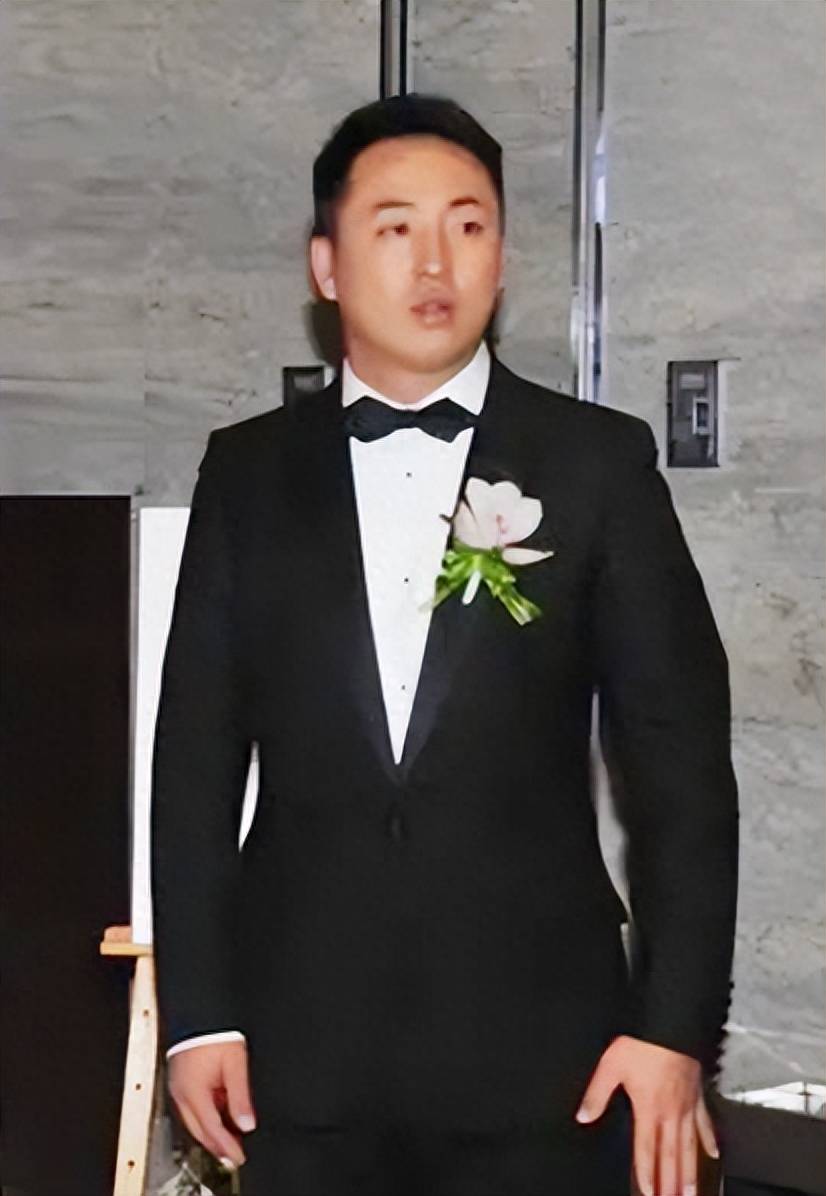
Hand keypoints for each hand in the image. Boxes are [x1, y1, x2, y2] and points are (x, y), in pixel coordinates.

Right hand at [167, 1041, 256, 1171]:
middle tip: (235, 1153)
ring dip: (212, 1131)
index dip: (226, 1145)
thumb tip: (246, 1122)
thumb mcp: (235, 1063)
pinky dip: (207, 1116)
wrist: (200, 1014)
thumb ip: (240, 1095)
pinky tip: (220, 1117)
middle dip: (217, 1144)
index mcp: (193, 1091)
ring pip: (195, 1121)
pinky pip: (193, 1107)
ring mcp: (179, 1087)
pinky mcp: (181, 1081)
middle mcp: (182, 1093)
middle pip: (200, 1129)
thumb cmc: (215, 1033)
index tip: (238, 1156)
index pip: (211, 1128)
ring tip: (231, 1138)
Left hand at [574, 1035, 719, 1195]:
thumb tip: (583, 1115)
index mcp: (648, 1108)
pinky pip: (705, 1122)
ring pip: (690, 1147)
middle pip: (671, 1156)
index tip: (650, 1193)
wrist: (669, 1022)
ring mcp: (687, 1105)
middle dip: (672, 1183)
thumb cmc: (642, 1042)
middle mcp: (670, 1112)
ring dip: (690, 1172)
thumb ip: (597, 1094)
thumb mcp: (611, 1065)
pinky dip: (709, 1140)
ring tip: (691, 1192)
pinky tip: (713, 1154)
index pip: (646, 1150)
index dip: (646, 1174)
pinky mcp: (697, 1094)